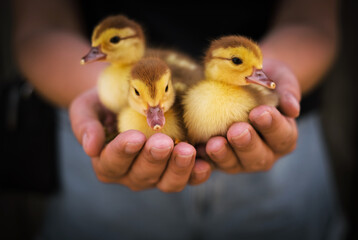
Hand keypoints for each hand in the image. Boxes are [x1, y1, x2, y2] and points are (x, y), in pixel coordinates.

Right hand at [69, 88, 210, 191]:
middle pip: (142, 175)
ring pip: (167, 182)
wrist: (127, 99)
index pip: (112, 163)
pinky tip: (205, 163)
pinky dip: (197, 174)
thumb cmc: (104, 103)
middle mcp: (131, 174)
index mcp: (107, 162)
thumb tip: (90, 148)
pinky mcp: (177, 168)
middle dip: (153, 159)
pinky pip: (189, 178)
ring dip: (178, 168)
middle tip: (163, 142)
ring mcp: (156, 174)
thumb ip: (85, 125)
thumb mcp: (87, 108)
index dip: (123, 152)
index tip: (134, 137)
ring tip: (186, 150)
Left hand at [203, 59, 300, 172]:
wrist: (241, 81)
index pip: (283, 136)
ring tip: (214, 143)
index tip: (260, 112)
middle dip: (247, 144)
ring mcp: (239, 159)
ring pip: (234, 164)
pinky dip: (204, 159)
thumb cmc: (265, 80)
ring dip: (224, 155)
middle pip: (259, 157)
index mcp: (283, 136)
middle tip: (237, 130)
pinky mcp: (218, 159)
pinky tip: (196, 149)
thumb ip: (288, 92)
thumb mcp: (280, 79)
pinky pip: (211, 163)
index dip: (273, 127)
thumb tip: (293, 109)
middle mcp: (264, 152)